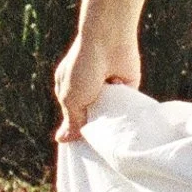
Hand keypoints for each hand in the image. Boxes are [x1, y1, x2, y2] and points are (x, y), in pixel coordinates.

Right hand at [53, 17, 140, 141]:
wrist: (108, 40)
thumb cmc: (83, 67)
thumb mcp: (71, 99)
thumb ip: (72, 121)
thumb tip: (62, 140)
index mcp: (69, 90)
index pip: (72, 117)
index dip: (76, 132)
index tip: (82, 151)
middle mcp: (89, 90)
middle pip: (92, 118)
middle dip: (95, 129)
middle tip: (99, 150)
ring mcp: (109, 89)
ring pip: (110, 115)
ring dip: (111, 122)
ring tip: (114, 139)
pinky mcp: (128, 87)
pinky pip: (127, 107)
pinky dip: (126, 113)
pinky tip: (128, 126)